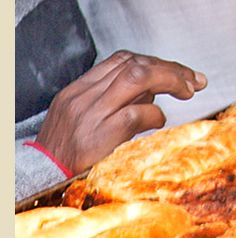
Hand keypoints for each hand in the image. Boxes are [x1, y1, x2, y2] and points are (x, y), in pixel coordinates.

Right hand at [35, 50, 207, 173]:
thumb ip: (113, 100)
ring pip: (138, 77)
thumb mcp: (80, 117)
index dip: (154, 61)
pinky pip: (135, 113)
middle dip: (170, 68)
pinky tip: (160, 120)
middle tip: (195, 80)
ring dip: (171, 79)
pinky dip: (155, 113)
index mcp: (79, 89)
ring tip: (188, 90)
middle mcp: (85, 96)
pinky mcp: (99, 136)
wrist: (39, 178)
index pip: (122, 59)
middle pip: (135, 64)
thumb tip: (153, 90)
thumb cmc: (64, 153)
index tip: (176, 71)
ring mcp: (91, 114)